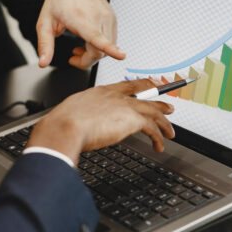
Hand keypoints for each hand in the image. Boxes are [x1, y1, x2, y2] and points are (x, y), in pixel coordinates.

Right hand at [27, 79, 174, 163]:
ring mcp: (125, 106)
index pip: (125, 86)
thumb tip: (83, 127)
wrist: (64, 128)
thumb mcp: (72, 114)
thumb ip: (83, 117)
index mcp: (100, 92)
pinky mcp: (132, 119)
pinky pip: (152, 128)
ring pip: (153, 111)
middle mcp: (115, 96)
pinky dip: (158, 137)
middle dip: (157, 102)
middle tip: (167, 107)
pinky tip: (159, 145)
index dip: (139, 86)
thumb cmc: (61, 124)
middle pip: (144, 95)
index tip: (147, 86)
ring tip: (170, 131)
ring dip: (163, 122)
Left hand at [36, 0, 124, 68]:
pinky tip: (88, 41)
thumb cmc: (59, 0)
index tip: (121, 56)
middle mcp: (98, 17)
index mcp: (80, 18)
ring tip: (79, 48)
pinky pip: (110, 41)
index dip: (110, 49)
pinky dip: (100, 46)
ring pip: (107, 48)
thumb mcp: (45, 23)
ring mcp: (108, 17)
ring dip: (94, 54)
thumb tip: (43, 63)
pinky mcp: (113, 18)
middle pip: (101, 52)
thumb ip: (45, 45)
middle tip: (73, 57)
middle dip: (87, 61)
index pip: (98, 38)